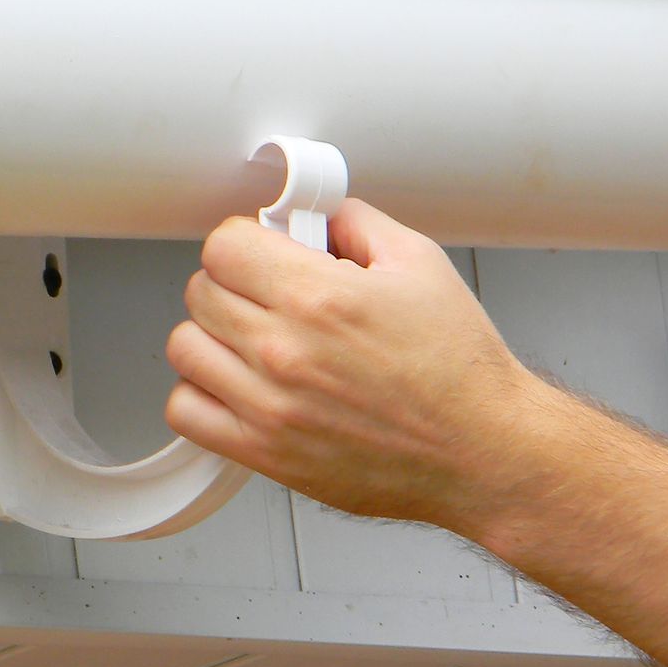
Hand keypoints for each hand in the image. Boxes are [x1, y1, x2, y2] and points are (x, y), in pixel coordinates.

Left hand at [164, 201, 550, 534]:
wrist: (482, 451)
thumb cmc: (459, 370)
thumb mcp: (419, 264)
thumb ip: (355, 224)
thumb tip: (313, 214)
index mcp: (319, 297)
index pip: (223, 245)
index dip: (243, 241)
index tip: (261, 253)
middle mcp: (285, 350)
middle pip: (200, 292)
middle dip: (232, 283)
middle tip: (265, 294)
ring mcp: (268, 405)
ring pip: (185, 348)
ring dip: (211, 336)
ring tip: (250, 339)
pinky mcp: (264, 452)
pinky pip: (186, 411)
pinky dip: (201, 395)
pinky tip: (237, 386)